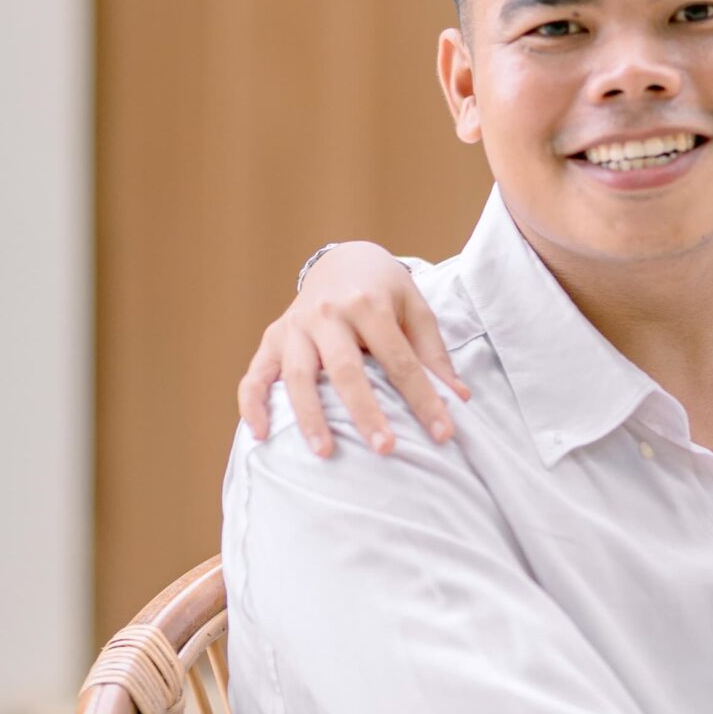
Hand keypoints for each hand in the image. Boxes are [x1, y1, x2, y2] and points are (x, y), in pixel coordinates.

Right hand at [236, 243, 468, 457]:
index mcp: (369, 303)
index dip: (423, 398)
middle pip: (345, 369)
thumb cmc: (384, 291)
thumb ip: (433, 354)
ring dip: (309, 416)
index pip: (399, 360)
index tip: (443, 433)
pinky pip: (254, 375)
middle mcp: (328, 313)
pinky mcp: (272, 338)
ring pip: (297, 375)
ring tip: (324, 453)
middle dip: (365, 411)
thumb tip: (459, 398)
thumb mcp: (415, 309)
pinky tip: (261, 435)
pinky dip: (253, 405)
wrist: (343, 260)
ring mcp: (295, 326)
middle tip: (385, 450)